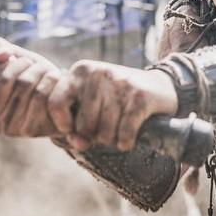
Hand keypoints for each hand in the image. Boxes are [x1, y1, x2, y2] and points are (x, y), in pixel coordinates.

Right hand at [0, 37, 60, 136]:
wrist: (57, 93)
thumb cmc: (27, 73)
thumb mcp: (9, 55)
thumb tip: (1, 55)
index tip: (8, 60)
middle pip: (3, 81)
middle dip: (20, 64)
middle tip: (28, 63)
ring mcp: (9, 128)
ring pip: (24, 84)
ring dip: (37, 69)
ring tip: (41, 70)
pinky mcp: (31, 130)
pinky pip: (41, 96)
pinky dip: (50, 79)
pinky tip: (53, 79)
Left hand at [48, 60, 177, 151]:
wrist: (160, 86)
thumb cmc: (118, 99)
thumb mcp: (92, 103)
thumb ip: (76, 124)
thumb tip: (78, 144)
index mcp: (81, 70)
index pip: (55, 103)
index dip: (62, 124)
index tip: (74, 130)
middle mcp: (99, 73)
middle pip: (83, 125)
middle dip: (93, 136)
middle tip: (104, 130)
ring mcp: (121, 83)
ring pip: (104, 132)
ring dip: (111, 141)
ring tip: (117, 131)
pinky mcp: (140, 97)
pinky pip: (124, 134)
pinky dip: (126, 142)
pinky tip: (128, 138)